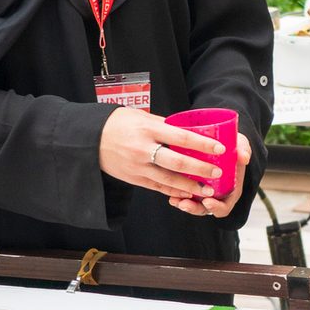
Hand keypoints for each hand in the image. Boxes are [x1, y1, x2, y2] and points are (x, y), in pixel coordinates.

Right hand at [99, 107, 224, 200]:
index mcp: (148, 129)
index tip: (220, 148)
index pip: (182, 137)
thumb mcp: (141, 117)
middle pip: (178, 162)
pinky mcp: (134, 178)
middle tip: (218, 172)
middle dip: (200, 169)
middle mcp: (143, 149)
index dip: (203, 144)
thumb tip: (187, 131)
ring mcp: (138, 166)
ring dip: (190, 186)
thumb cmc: (118, 123)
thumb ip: (164, 125)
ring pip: (169, 179)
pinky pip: (158, 187)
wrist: (89, 139)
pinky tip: (188, 193)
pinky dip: (174, 191)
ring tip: (208, 189)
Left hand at [170, 133, 251, 219]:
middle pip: (205, 209)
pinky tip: (169, 193)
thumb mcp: (241, 145)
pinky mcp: (192, 186)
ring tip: (174, 199)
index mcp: (230, 191)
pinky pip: (184, 195)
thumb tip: (244, 157)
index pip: (224, 207)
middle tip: (184, 203)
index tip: (207, 201)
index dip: (216, 207)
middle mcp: (217, 195)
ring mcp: (204, 192)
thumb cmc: (233, 145)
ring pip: (193, 204)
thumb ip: (244, 150)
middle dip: (194, 208)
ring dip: (183, 204)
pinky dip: (177, 195)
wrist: (220, 141)